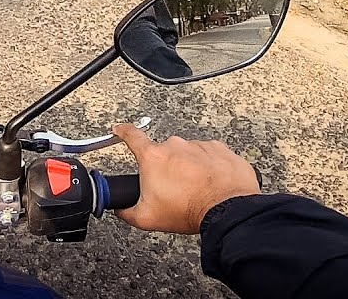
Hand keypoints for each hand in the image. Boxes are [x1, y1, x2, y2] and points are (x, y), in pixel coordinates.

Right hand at [111, 124, 259, 233]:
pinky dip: (210, 169)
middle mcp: (176, 145)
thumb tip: (122, 210)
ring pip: (189, 156)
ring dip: (190, 170)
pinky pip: (210, 157)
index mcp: (154, 157)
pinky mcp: (220, 150)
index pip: (132, 136)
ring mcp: (200, 146)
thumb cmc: (189, 210)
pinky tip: (211, 186)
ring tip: (195, 191)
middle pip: (164, 154)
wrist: (227, 210)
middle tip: (173, 190)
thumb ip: (127, 212)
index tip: (120, 129)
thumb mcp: (148, 218)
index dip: (123, 132)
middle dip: (166, 169)